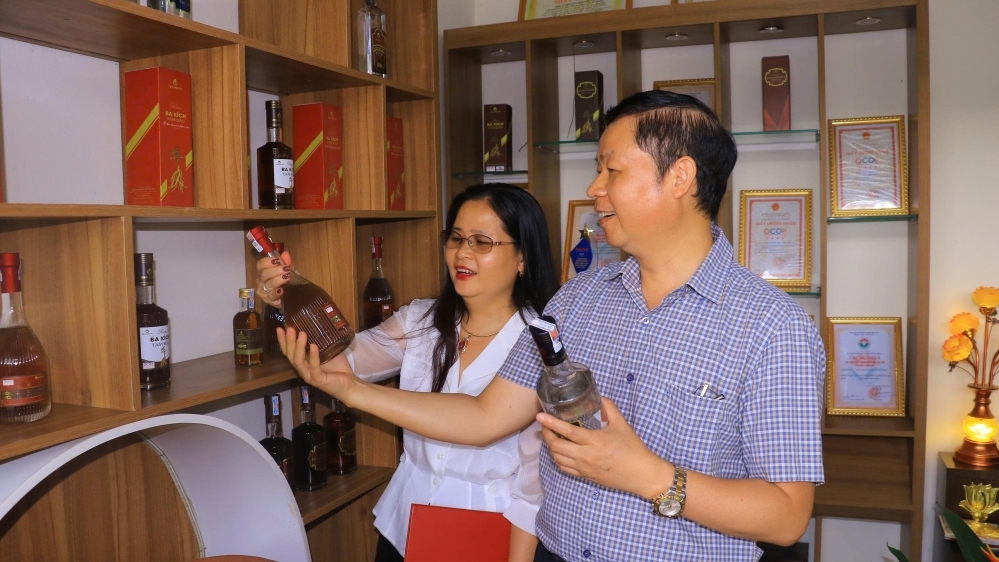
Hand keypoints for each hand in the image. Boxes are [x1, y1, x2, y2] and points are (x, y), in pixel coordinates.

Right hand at [255, 250, 292, 307]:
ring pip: (268, 284)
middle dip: (276, 270)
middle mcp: (261, 281)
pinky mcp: (268, 301)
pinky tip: (281, 291)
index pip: (260, 265)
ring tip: (287, 277)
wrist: (290, 298)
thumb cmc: (287, 282)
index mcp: (264, 271)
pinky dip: (276, 293)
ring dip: (278, 280)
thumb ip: (287, 263)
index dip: (267, 262)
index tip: (277, 260)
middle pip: (264, 274)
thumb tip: (286, 253)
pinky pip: (271, 296)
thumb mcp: (289, 271)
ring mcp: (263, 292)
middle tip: (286, 269)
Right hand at [278, 326, 359, 403]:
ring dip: (299, 347)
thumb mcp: (327, 351)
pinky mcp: (318, 380)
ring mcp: (309, 376)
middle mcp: (303, 369)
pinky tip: (313, 346)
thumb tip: (317, 324)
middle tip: (290, 329)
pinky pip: (314, 368)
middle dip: (289, 341)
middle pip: (291, 356)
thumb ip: (320, 341)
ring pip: (298, 362)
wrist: (350, 383)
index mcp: (303, 363)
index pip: (289, 352)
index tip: (280, 328)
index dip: (283, 341)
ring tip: (302, 334)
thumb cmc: (337, 367)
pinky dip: (313, 357)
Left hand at [537, 397, 666, 497]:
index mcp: (594, 441)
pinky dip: (558, 459)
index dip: (551, 423)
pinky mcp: (585, 477)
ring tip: (552, 437)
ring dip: (551, 447)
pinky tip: (560, 452)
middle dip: (547, 435)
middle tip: (546, 426)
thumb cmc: (633, 448)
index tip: (540, 416)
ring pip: (558, 459)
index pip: (567, 431)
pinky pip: (564, 469)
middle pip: (556, 446)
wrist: (641, 474)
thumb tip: (599, 396)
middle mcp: (586, 456)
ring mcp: (584, 468)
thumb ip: (609, 408)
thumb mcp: (622, 424)